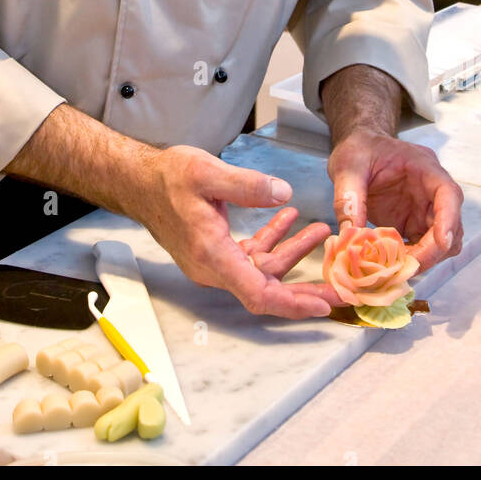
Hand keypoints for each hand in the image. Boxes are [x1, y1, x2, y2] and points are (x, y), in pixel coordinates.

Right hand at [141, 145, 340, 318]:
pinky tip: (290, 217)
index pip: (258, 293)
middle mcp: (213, 267)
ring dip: (292, 251)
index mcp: (212, 255)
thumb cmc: (167, 177)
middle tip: (341, 286)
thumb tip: (284, 194)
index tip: (324, 306)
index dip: (293, 304)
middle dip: (305, 288)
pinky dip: (273, 239)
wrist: (139, 182)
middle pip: (266, 288)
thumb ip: (247, 185)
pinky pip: (251, 254)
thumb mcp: (207, 173)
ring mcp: (215, 261)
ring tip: (322, 231)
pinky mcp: (216, 250)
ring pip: (262, 269)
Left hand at [328, 129, 463, 272]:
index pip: (449, 193)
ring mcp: (424, 210)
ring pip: (441, 243)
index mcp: (424, 167)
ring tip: (393, 267)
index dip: (449, 219)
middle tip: (404, 266)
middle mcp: (431, 191)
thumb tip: (350, 236)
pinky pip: (422, 249)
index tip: (442, 242)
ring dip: (423, 258)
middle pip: (450, 226)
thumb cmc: (359, 150)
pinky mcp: (413, 224)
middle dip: (433, 250)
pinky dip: (410, 259)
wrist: (358, 149)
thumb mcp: (348, 166)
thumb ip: (348, 197)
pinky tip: (389, 265)